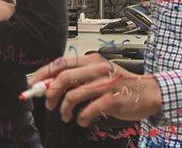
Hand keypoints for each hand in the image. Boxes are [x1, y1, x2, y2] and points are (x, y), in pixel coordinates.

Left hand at [28, 53, 161, 125]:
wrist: (148, 92)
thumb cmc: (121, 84)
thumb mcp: (99, 74)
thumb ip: (79, 77)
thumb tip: (51, 85)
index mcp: (92, 60)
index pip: (62, 62)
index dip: (44, 73)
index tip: (33, 84)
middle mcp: (97, 68)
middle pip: (64, 78)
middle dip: (51, 93)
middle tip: (49, 104)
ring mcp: (105, 84)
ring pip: (73, 96)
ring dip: (65, 109)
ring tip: (66, 116)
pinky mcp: (111, 100)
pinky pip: (87, 111)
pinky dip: (81, 119)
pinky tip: (82, 121)